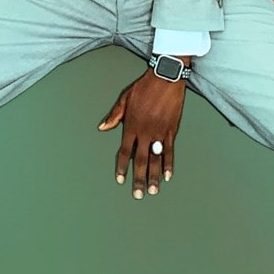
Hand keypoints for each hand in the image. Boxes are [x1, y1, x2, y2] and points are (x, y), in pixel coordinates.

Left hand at [97, 63, 187, 198]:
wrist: (166, 78)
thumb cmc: (144, 87)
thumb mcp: (124, 98)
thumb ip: (114, 116)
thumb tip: (102, 128)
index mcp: (131, 126)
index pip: (124, 152)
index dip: (122, 167)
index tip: (120, 180)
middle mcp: (145, 132)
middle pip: (141, 160)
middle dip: (139, 179)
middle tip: (138, 195)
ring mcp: (159, 132)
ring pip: (156, 159)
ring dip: (154, 176)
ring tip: (153, 191)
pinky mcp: (171, 130)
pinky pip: (171, 151)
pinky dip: (169, 164)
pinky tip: (168, 175)